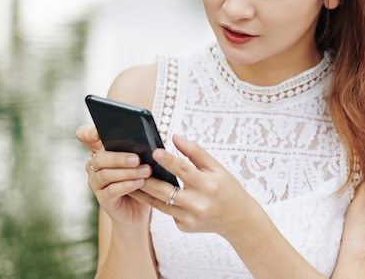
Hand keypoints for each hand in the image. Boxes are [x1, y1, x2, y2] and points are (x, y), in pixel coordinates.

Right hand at [76, 124, 152, 229]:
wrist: (140, 208)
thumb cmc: (141, 177)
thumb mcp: (143, 160)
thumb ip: (139, 149)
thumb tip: (148, 141)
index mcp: (102, 150)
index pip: (86, 136)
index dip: (89, 133)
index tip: (98, 132)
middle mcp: (94, 166)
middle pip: (99, 158)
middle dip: (118, 157)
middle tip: (137, 159)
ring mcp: (96, 183)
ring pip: (106, 175)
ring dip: (127, 172)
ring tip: (145, 171)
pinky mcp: (103, 199)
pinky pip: (112, 190)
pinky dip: (127, 185)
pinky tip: (140, 182)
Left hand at [131, 135, 263, 240]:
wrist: (238, 219)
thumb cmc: (227, 188)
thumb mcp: (217, 168)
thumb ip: (195, 152)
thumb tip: (175, 137)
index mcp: (208, 186)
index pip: (184, 170)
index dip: (168, 160)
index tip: (154, 151)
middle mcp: (197, 204)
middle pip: (164, 190)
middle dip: (145, 179)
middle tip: (129, 167)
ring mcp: (189, 218)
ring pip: (158, 203)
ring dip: (142, 192)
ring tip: (127, 180)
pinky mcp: (183, 226)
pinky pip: (167, 211)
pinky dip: (159, 201)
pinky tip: (150, 193)